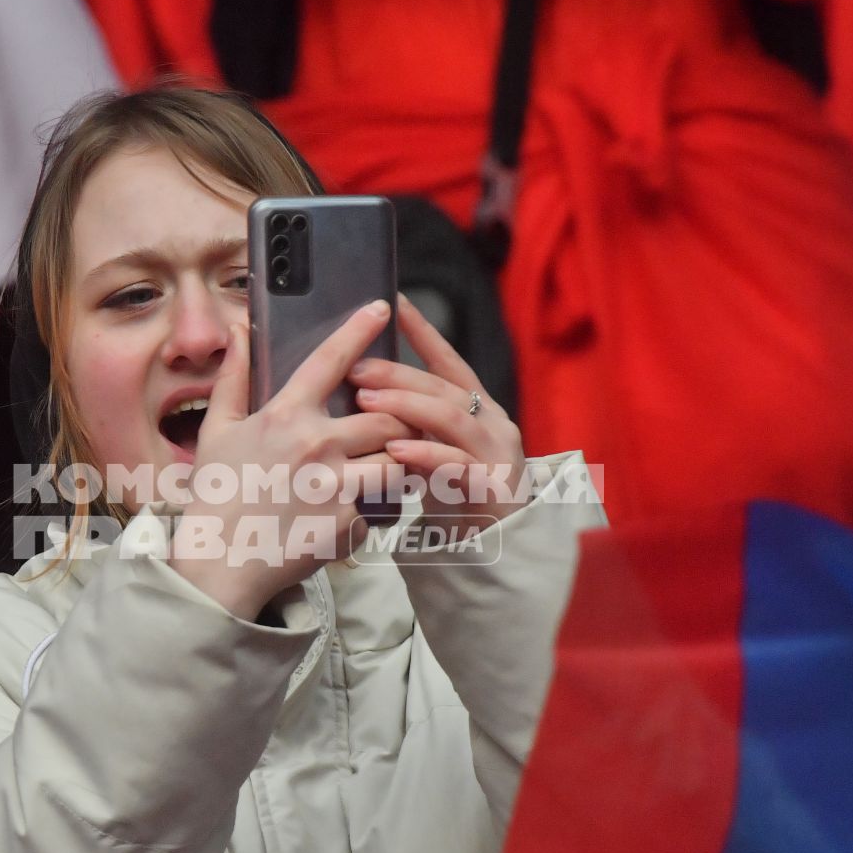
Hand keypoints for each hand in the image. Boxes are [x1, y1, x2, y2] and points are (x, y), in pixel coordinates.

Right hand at [169, 300, 410, 618]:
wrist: (218, 565)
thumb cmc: (215, 497)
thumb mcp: (216, 432)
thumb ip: (233, 380)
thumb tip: (240, 333)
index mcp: (285, 416)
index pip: (331, 360)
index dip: (359, 330)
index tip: (382, 308)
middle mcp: (317, 445)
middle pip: (387, 416)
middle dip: (399, 418)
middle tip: (396, 423)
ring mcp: (337, 485)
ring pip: (397, 461)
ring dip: (397, 463)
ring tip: (388, 468)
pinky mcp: (349, 523)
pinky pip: (377, 509)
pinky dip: (369, 512)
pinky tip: (349, 518)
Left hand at [347, 295, 526, 536]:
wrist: (494, 551)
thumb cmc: (455, 497)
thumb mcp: (432, 452)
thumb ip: (410, 424)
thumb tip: (361, 393)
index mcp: (476, 408)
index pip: (447, 361)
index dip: (422, 331)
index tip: (393, 302)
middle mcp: (491, 422)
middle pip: (442, 387)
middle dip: (398, 373)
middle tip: (356, 368)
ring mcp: (496, 453)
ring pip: (451, 418)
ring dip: (406, 406)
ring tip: (367, 402)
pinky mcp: (493, 487)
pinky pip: (457, 465)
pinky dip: (425, 455)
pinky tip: (396, 452)